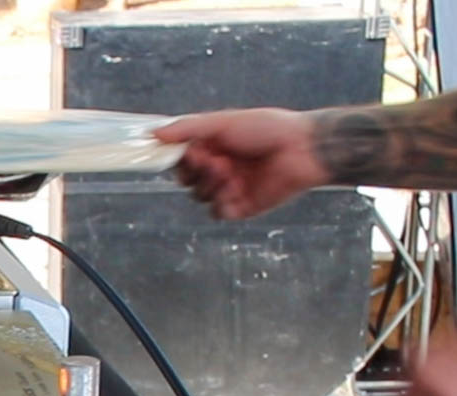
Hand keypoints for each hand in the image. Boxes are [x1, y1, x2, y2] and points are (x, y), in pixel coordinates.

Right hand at [153, 109, 330, 219]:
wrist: (303, 149)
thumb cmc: (267, 129)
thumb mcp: (223, 122)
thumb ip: (187, 128)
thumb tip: (153, 134)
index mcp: (213, 147)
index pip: (181, 159)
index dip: (181, 159)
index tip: (191, 153)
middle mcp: (219, 168)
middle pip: (186, 181)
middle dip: (196, 172)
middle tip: (215, 161)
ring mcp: (229, 189)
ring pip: (199, 197)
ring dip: (211, 185)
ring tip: (231, 172)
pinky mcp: (242, 207)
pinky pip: (218, 212)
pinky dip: (222, 203)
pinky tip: (236, 190)